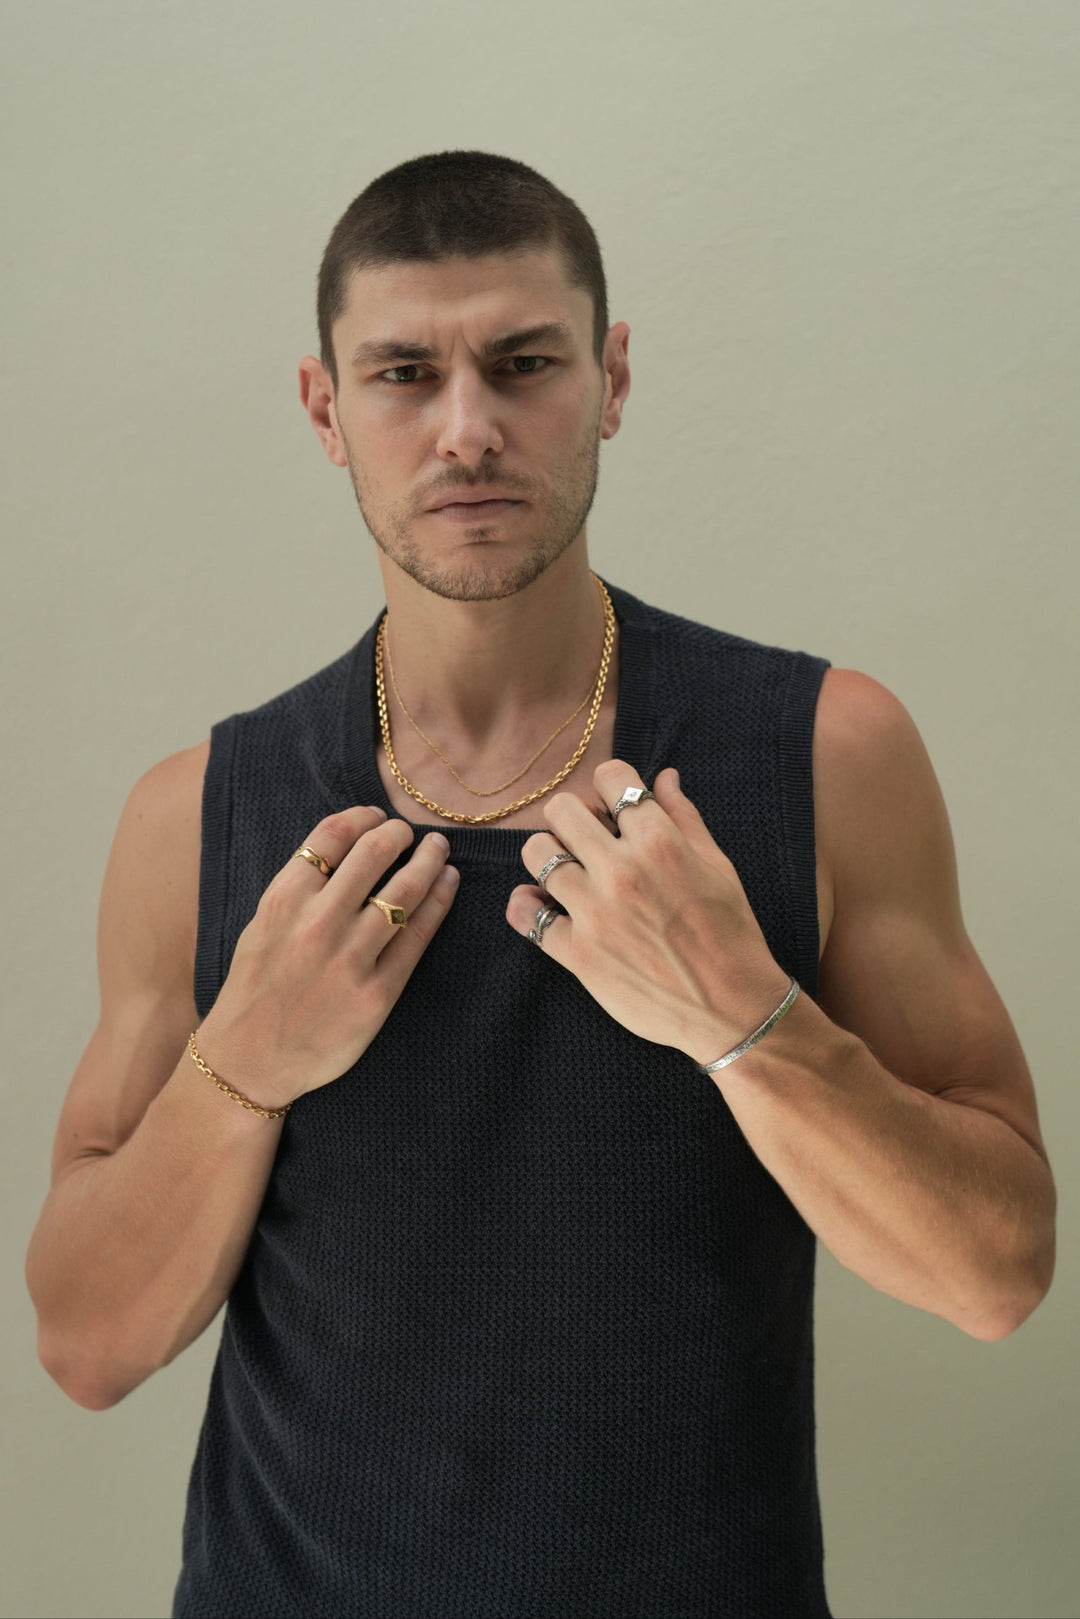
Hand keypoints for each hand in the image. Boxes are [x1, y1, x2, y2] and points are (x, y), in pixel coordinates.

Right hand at [197, 806, 459, 1106]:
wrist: (251, 1059)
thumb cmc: (256, 988)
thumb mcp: (262, 925)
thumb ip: (300, 888)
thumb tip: (348, 846)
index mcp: (284, 900)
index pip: (332, 836)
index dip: (362, 817)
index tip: (377, 816)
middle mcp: (317, 923)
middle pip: (374, 854)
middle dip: (399, 834)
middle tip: (411, 832)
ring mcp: (350, 959)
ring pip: (404, 890)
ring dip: (428, 860)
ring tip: (438, 850)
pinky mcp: (378, 993)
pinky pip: (418, 935)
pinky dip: (438, 902)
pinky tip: (447, 885)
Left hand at [505, 762, 790, 1066]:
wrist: (732, 1008)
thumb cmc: (731, 933)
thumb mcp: (717, 866)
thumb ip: (684, 817)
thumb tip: (663, 777)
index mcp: (660, 842)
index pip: (610, 778)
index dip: (611, 787)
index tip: (615, 808)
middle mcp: (622, 871)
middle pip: (561, 810)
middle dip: (574, 817)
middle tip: (587, 839)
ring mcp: (595, 913)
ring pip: (537, 854)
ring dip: (549, 857)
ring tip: (566, 872)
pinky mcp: (579, 954)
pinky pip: (525, 916)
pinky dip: (526, 906)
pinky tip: (542, 906)